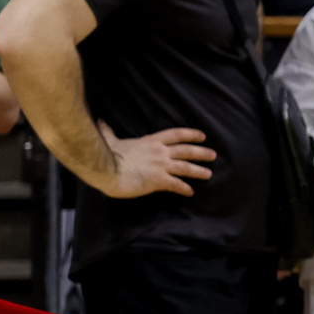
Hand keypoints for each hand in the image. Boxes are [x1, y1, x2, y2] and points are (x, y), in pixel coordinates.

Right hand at [91, 125, 214, 198]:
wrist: (106, 169)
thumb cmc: (107, 155)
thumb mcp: (110, 140)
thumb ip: (109, 131)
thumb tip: (100, 121)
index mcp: (151, 141)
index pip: (176, 135)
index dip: (191, 134)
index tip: (202, 136)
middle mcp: (160, 152)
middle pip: (186, 150)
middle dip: (201, 152)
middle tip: (213, 155)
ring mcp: (160, 166)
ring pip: (186, 167)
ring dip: (198, 171)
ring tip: (209, 174)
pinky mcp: (158, 180)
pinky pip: (176, 184)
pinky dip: (184, 188)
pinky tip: (190, 192)